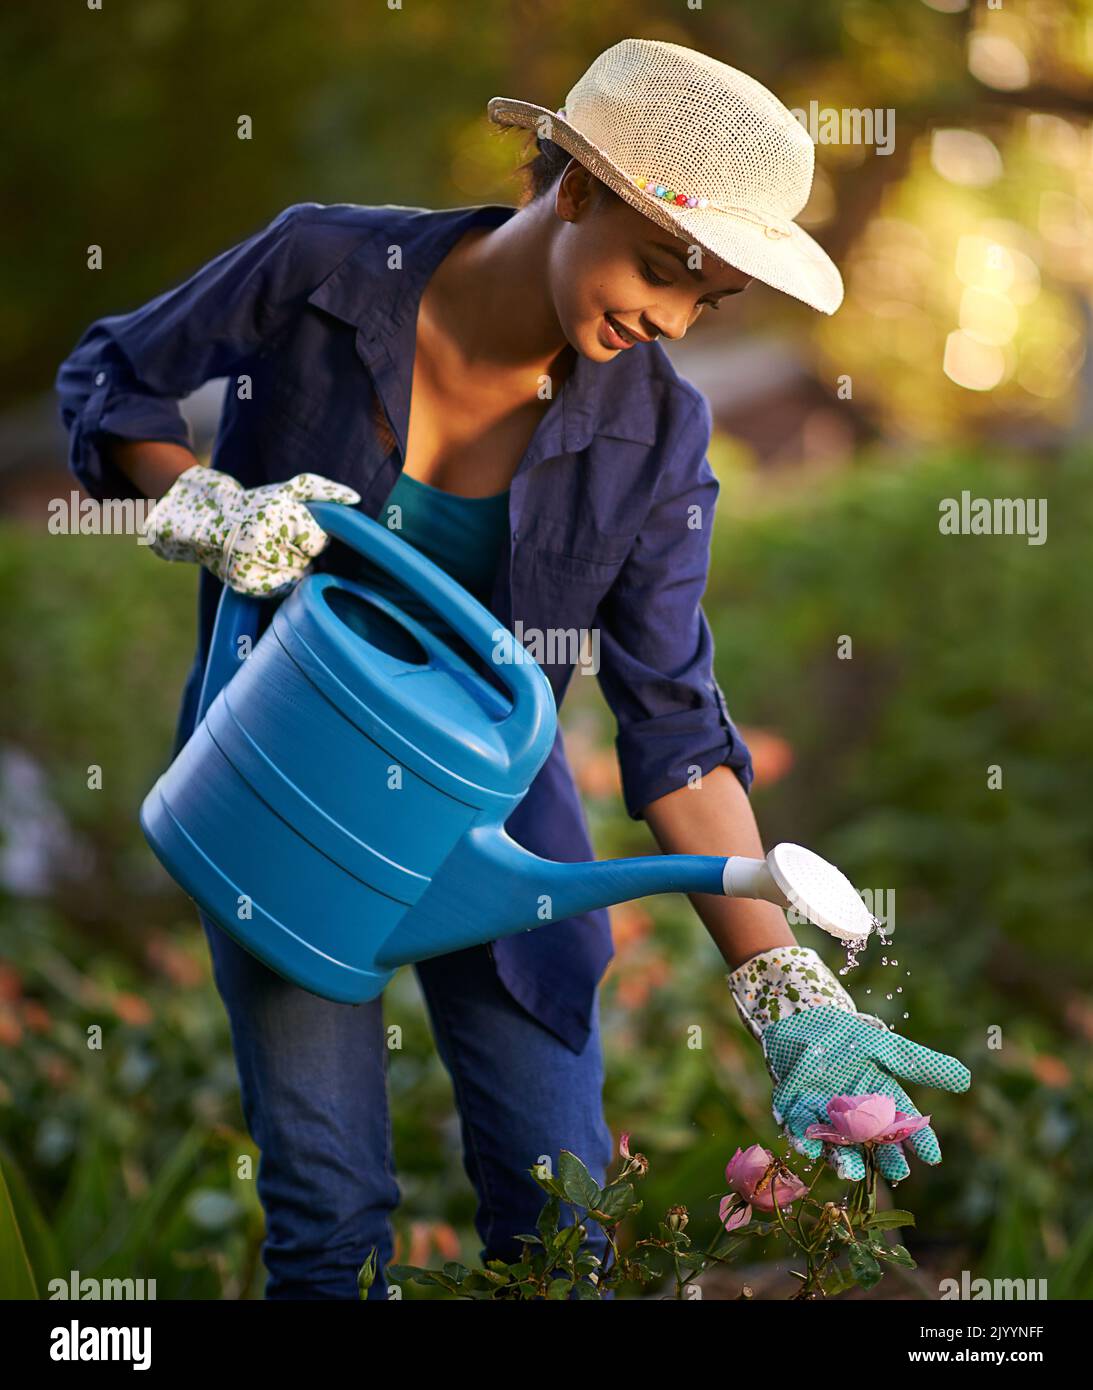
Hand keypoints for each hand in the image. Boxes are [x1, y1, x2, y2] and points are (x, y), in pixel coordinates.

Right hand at [141, 464, 360, 594]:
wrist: (210, 521)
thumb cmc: (258, 504)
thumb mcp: (288, 489)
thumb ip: (323, 490)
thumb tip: (355, 498)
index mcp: (276, 515)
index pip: (317, 541)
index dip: (312, 539)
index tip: (297, 532)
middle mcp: (262, 541)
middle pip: (307, 561)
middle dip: (301, 554)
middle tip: (281, 543)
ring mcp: (251, 565)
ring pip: (296, 578)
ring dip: (292, 569)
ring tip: (272, 553)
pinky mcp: (245, 583)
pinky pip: (280, 590)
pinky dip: (279, 582)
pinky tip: (265, 567)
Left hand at [728, 945, 970, 1182]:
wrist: (802, 1017)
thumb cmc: (846, 1033)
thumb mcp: (885, 1048)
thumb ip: (920, 1065)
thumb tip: (966, 1080)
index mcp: (879, 1100)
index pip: (905, 1125)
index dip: (920, 1140)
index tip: (933, 1156)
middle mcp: (855, 1115)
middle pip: (874, 1143)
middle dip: (885, 1159)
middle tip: (898, 1172)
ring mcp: (826, 1115)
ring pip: (838, 1144)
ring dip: (844, 1158)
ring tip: (851, 1170)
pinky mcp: (795, 1109)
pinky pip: (800, 1128)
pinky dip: (804, 1138)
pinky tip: (809, 1146)